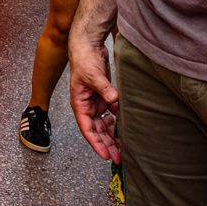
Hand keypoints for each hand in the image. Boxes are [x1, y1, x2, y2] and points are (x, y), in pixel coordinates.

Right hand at [69, 37, 120, 162]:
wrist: (87, 47)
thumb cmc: (84, 61)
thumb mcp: (93, 76)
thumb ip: (104, 89)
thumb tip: (114, 100)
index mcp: (79, 105)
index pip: (87, 129)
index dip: (96, 144)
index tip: (106, 156)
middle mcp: (87, 107)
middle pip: (97, 131)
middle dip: (106, 145)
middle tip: (119, 158)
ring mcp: (96, 103)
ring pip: (104, 125)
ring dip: (113, 136)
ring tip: (124, 148)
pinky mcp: (104, 97)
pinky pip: (111, 114)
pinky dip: (118, 121)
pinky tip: (127, 127)